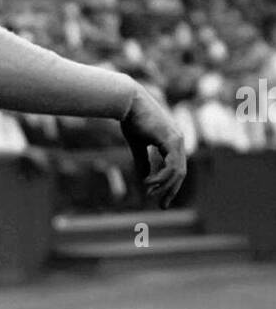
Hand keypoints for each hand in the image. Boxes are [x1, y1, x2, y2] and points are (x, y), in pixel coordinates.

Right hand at [121, 84, 186, 208]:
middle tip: (162, 206)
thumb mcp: (137, 145)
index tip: (161, 200)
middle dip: (171, 191)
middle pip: (180, 172)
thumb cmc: (131, 119)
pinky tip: (149, 183)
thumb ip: (143, 161)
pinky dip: (161, 177)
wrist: (129, 101)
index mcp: (172, 141)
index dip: (170, 185)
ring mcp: (176, 140)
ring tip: (150, 193)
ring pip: (177, 171)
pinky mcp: (170, 140)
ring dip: (165, 186)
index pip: (176, 168)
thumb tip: (146, 179)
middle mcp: (178, 141)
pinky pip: (171, 165)